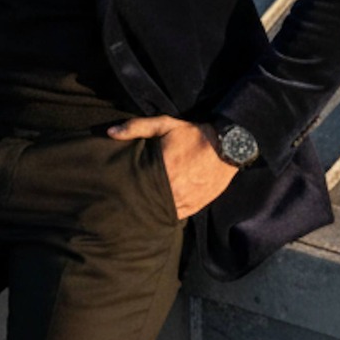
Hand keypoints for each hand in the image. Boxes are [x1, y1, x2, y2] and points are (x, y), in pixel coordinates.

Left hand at [106, 114, 236, 218]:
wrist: (228, 147)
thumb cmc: (194, 135)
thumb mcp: (165, 124)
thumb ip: (137, 127)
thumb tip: (111, 132)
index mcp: (163, 170)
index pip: (137, 187)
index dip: (127, 191)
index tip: (119, 189)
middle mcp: (173, 189)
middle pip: (148, 203)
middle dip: (139, 202)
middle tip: (128, 201)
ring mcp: (185, 200)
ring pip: (162, 212)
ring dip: (153, 210)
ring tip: (143, 207)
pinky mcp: (196, 206)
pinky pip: (178, 215)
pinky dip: (168, 213)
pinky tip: (160, 210)